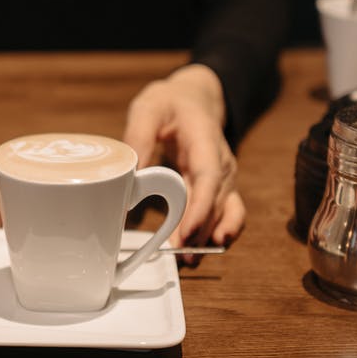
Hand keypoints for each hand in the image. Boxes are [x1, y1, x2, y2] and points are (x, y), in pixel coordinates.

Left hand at [123, 64, 245, 260]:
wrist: (193, 98)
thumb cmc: (170, 102)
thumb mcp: (148, 108)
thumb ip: (138, 137)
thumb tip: (129, 178)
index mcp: (205, 140)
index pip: (209, 177)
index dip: (200, 207)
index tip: (187, 231)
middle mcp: (221, 162)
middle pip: (216, 202)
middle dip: (200, 231)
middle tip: (181, 255)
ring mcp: (222, 177)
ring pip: (223, 212)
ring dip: (208, 236)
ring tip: (189, 259)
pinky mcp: (217, 187)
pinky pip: (226, 213)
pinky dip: (218, 231)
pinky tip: (203, 247)